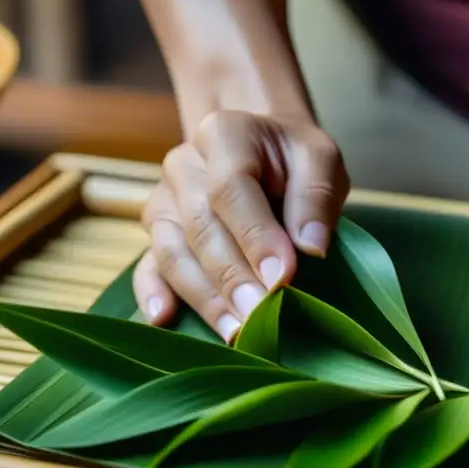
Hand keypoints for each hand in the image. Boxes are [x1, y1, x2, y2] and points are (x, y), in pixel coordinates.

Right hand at [134, 110, 348, 340]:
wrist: (262, 150)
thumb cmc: (294, 158)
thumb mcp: (320, 158)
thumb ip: (316, 196)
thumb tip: (310, 248)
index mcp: (225, 135)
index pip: (232, 189)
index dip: (255, 236)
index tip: (283, 276)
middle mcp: (184, 166)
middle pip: (200, 227)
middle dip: (233, 277)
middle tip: (262, 315)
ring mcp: (165, 201)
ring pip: (174, 253)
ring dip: (204, 298)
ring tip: (235, 332)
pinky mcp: (159, 234)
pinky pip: (149, 265)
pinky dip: (152, 293)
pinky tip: (165, 320)